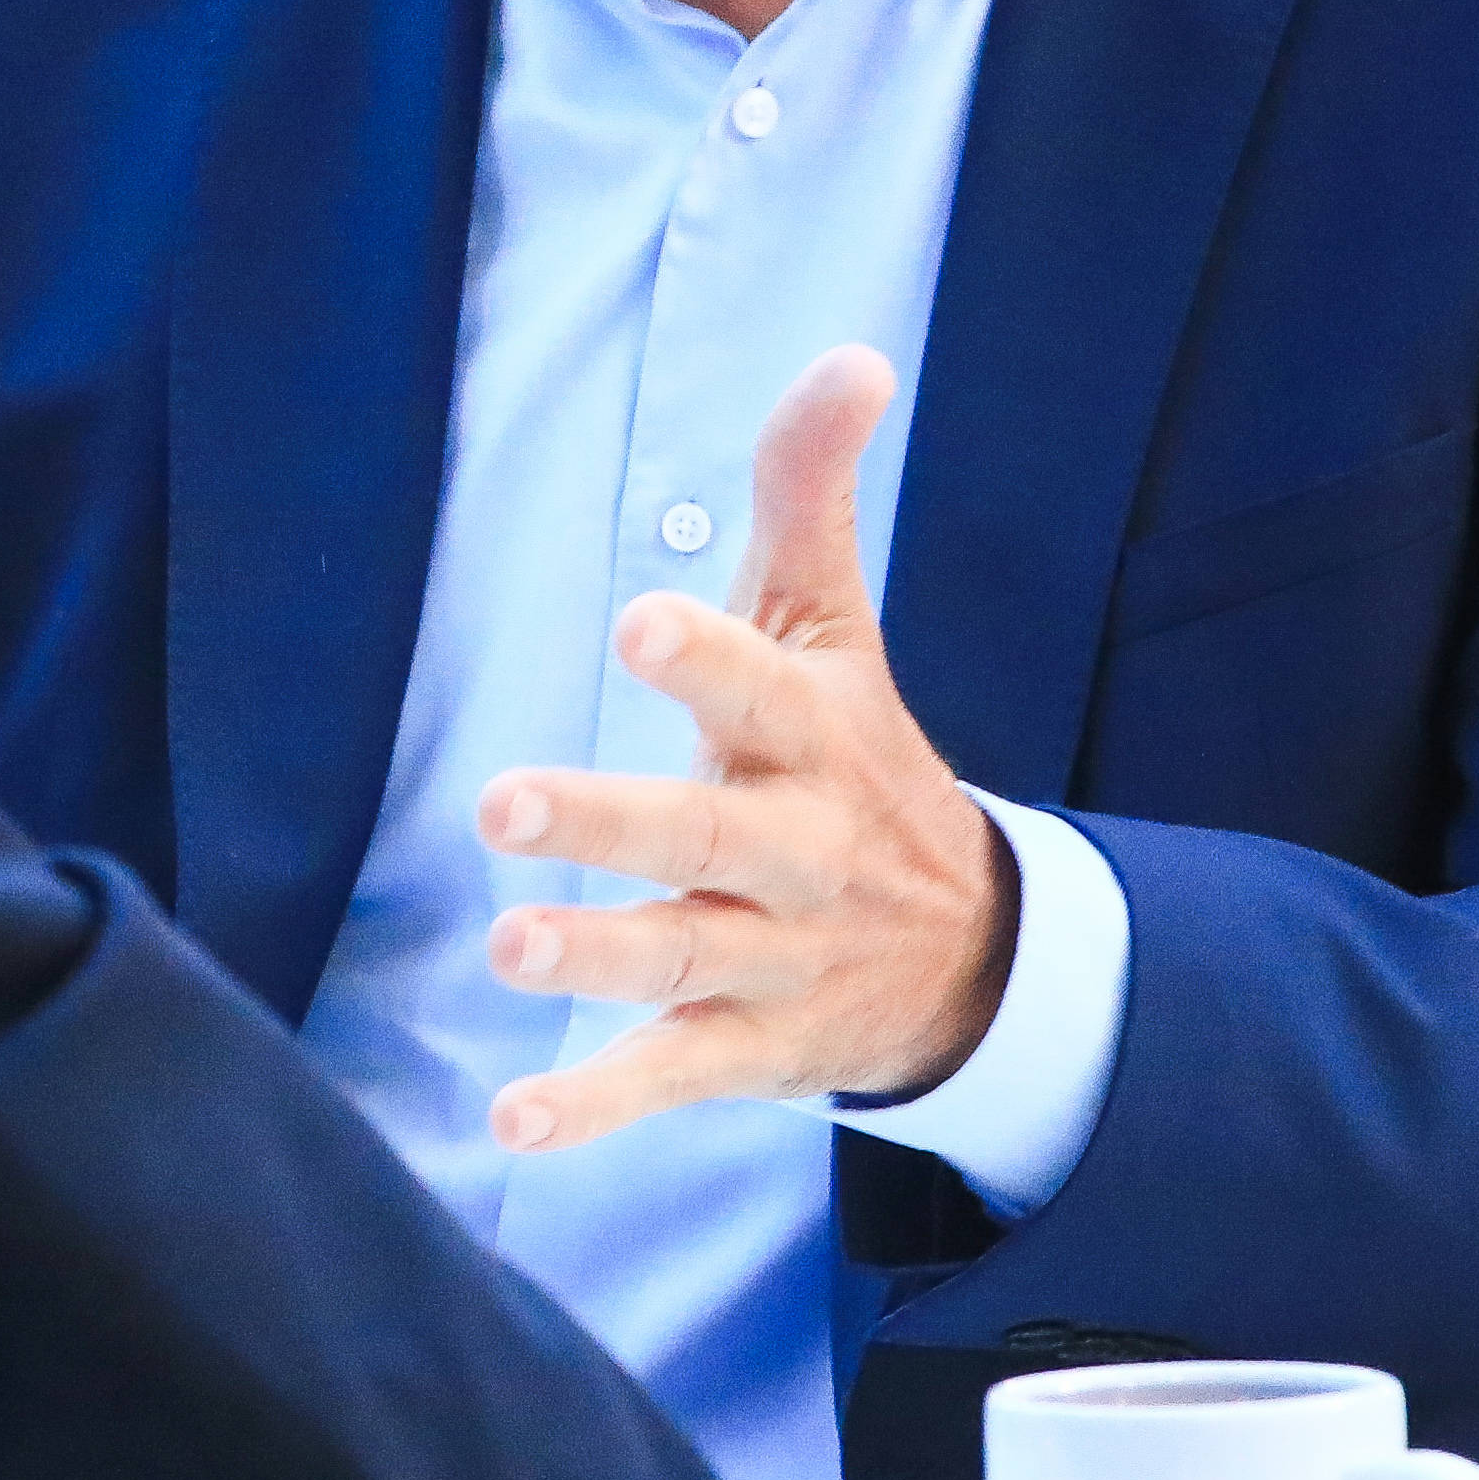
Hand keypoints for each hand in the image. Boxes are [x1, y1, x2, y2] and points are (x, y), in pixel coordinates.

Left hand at [480, 345, 1013, 1149]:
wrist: (974, 953)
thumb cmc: (856, 757)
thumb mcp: (836, 625)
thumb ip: (813, 493)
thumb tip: (851, 354)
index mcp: (811, 732)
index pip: (759, 683)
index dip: (705, 656)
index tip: (638, 621)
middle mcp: (795, 848)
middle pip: (705, 835)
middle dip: (611, 824)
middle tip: (504, 801)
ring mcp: (774, 955)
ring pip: (680, 960)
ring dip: (594, 958)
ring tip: (509, 947)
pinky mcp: (749, 1045)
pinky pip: (668, 1078)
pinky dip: (593, 1107)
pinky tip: (513, 1125)